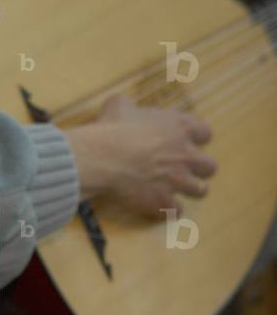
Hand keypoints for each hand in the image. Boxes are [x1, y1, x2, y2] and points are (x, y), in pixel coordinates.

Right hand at [65, 93, 216, 218]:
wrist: (103, 157)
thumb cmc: (113, 127)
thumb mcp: (119, 104)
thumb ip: (130, 105)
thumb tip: (126, 106)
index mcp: (179, 128)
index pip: (205, 132)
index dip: (196, 137)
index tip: (184, 139)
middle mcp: (185, 155)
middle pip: (210, 166)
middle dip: (198, 167)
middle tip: (181, 167)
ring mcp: (178, 181)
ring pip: (200, 190)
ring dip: (189, 189)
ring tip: (174, 188)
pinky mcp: (165, 202)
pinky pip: (177, 210)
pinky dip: (168, 208)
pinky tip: (158, 204)